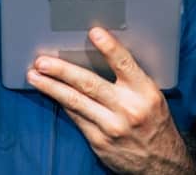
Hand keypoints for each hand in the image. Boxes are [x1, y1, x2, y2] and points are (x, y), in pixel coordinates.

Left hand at [27, 27, 195, 173]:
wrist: (161, 162)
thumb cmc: (154, 123)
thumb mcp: (152, 96)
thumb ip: (131, 79)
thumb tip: (100, 56)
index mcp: (145, 92)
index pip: (125, 64)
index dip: (109, 47)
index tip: (94, 32)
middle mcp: (127, 109)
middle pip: (89, 84)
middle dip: (62, 70)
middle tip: (42, 61)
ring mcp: (111, 127)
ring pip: (75, 102)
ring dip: (51, 88)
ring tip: (34, 76)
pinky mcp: (99, 142)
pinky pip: (76, 118)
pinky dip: (62, 104)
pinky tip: (51, 94)